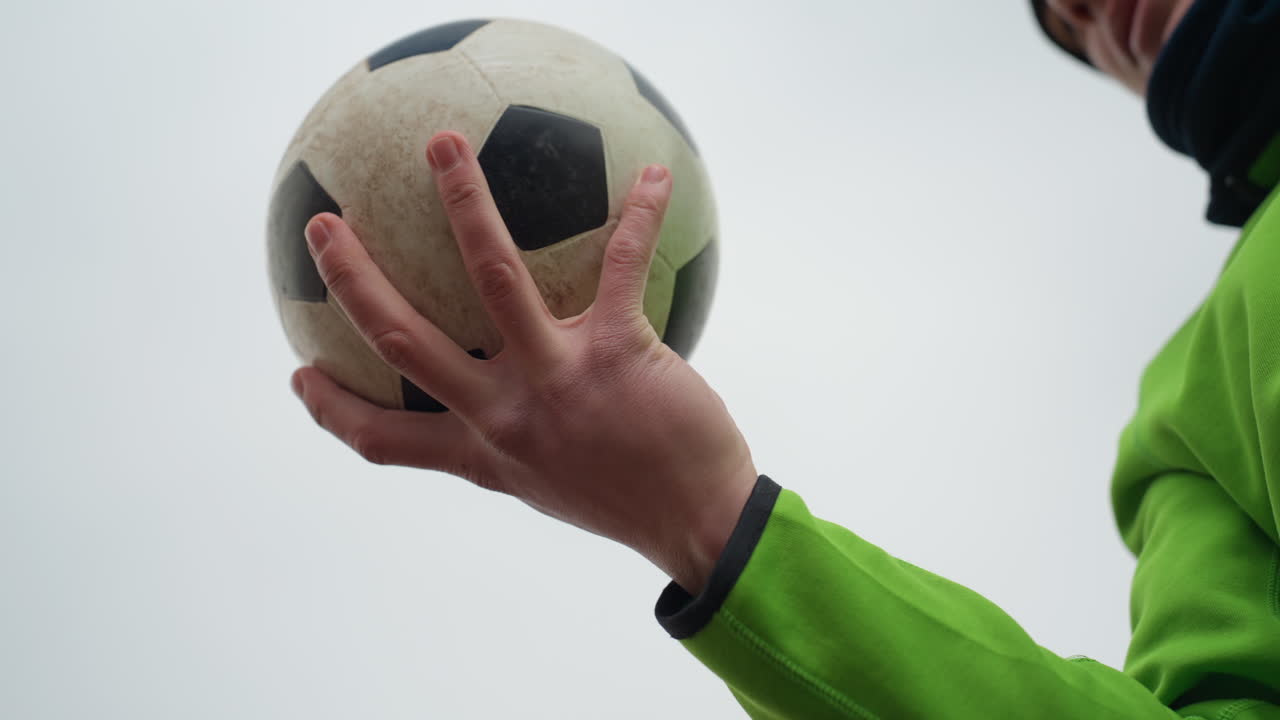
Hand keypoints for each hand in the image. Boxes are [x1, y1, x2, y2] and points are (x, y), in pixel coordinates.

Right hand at [291, 131, 756, 594]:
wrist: (700, 523)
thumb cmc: (628, 496)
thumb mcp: (549, 479)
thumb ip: (514, 436)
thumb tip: (506, 395)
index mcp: (481, 450)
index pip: (382, 439)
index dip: (331, 408)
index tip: (301, 375)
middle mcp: (504, 416)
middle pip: (403, 339)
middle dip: (351, 279)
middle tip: (321, 225)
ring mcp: (555, 382)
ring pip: (493, 277)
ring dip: (464, 202)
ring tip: (445, 146)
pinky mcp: (616, 354)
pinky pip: (621, 263)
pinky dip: (641, 213)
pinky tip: (656, 176)